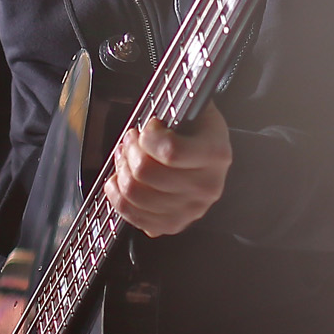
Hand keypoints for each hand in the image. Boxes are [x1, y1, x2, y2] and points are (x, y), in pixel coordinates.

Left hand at [103, 101, 231, 236]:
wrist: (209, 156)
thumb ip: (174, 109)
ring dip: (122, 171)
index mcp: (216, 154)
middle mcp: (207, 187)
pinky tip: (119, 180)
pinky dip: (117, 196)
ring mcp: (190, 210)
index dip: (149, 136)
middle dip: (129, 150)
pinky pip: (131, 215)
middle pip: (146, 173)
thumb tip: (151, 120)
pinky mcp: (173, 224)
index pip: (170, 151)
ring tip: (125, 158)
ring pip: (135, 194)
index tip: (150, 126)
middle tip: (131, 140)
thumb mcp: (193, 109)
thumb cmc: (196, 130)